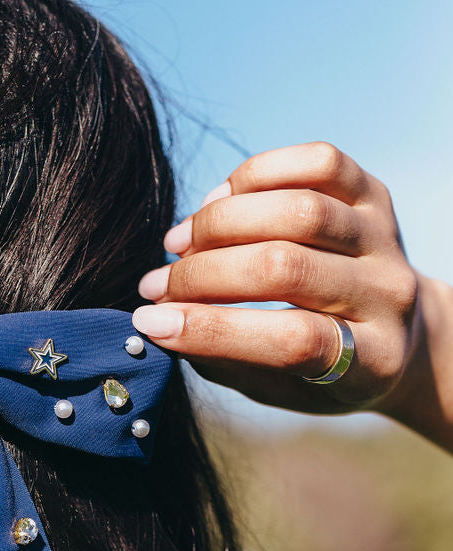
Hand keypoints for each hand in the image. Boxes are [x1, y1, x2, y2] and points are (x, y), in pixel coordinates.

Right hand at [131, 142, 422, 419]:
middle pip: (286, 268)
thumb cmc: (323, 372)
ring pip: (297, 210)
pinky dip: (256, 176)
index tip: (151, 323)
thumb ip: (226, 360)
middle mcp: (387, 293)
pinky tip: (220, 201)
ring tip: (178, 245)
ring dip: (219, 223)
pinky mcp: (376, 194)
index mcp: (370, 360)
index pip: (292, 339)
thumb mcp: (279, 388)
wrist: (398, 329)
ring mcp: (385, 238)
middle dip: (203, 275)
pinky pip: (318, 161)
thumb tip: (159, 322)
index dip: (213, 330)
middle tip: (154, 287)